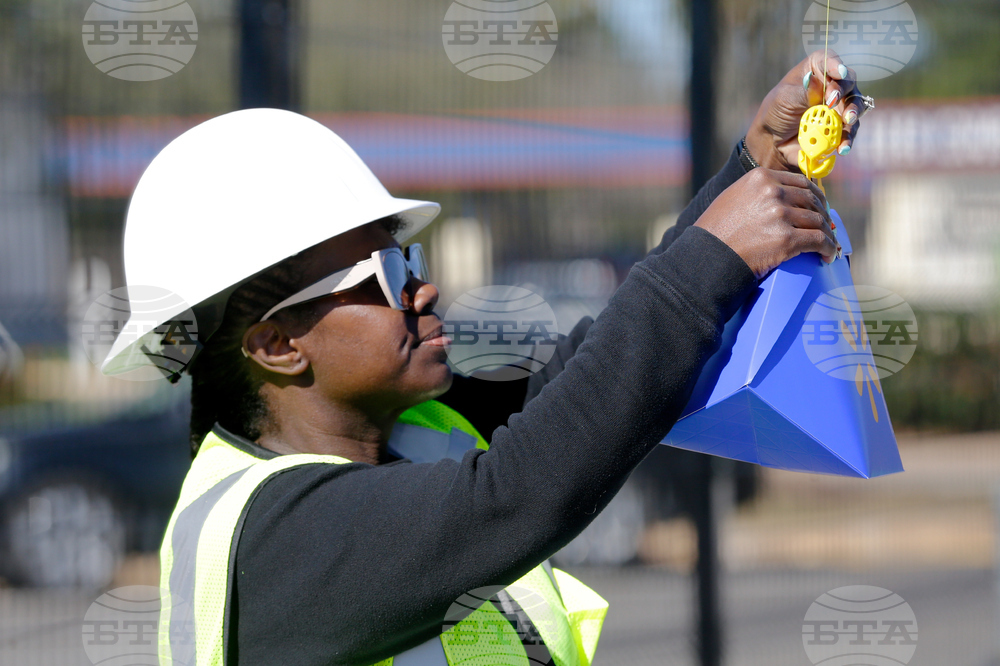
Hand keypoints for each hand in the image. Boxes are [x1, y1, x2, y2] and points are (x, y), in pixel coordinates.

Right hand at [695, 168, 839, 278]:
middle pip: (812, 200)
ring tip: (828, 244)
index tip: (818, 206)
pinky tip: (828, 255)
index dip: (814, 195)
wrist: (705, 257)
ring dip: (827, 233)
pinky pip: (818, 240)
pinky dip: (828, 248)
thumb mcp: (733, 197)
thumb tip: (781, 197)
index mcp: (761, 177)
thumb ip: (757, 192)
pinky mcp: (786, 239)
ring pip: (818, 220)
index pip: (800, 182)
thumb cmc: (715, 232)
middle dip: (822, 214)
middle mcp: (773, 192)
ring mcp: (780, 214)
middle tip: (825, 227)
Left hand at [745, 50, 865, 171]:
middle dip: (843, 90)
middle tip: (832, 101)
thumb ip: (802, 92)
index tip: (838, 73)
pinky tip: (844, 146)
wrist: (773, 142)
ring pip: (855, 104)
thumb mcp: (784, 99)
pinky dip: (848, 138)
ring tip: (848, 121)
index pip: (828, 60)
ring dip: (853, 112)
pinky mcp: (841, 126)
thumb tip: (818, 84)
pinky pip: (850, 130)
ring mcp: (839, 106)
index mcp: (814, 70)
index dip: (835, 64)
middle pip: (847, 81)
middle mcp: (831, 85)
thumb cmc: (776, 113)